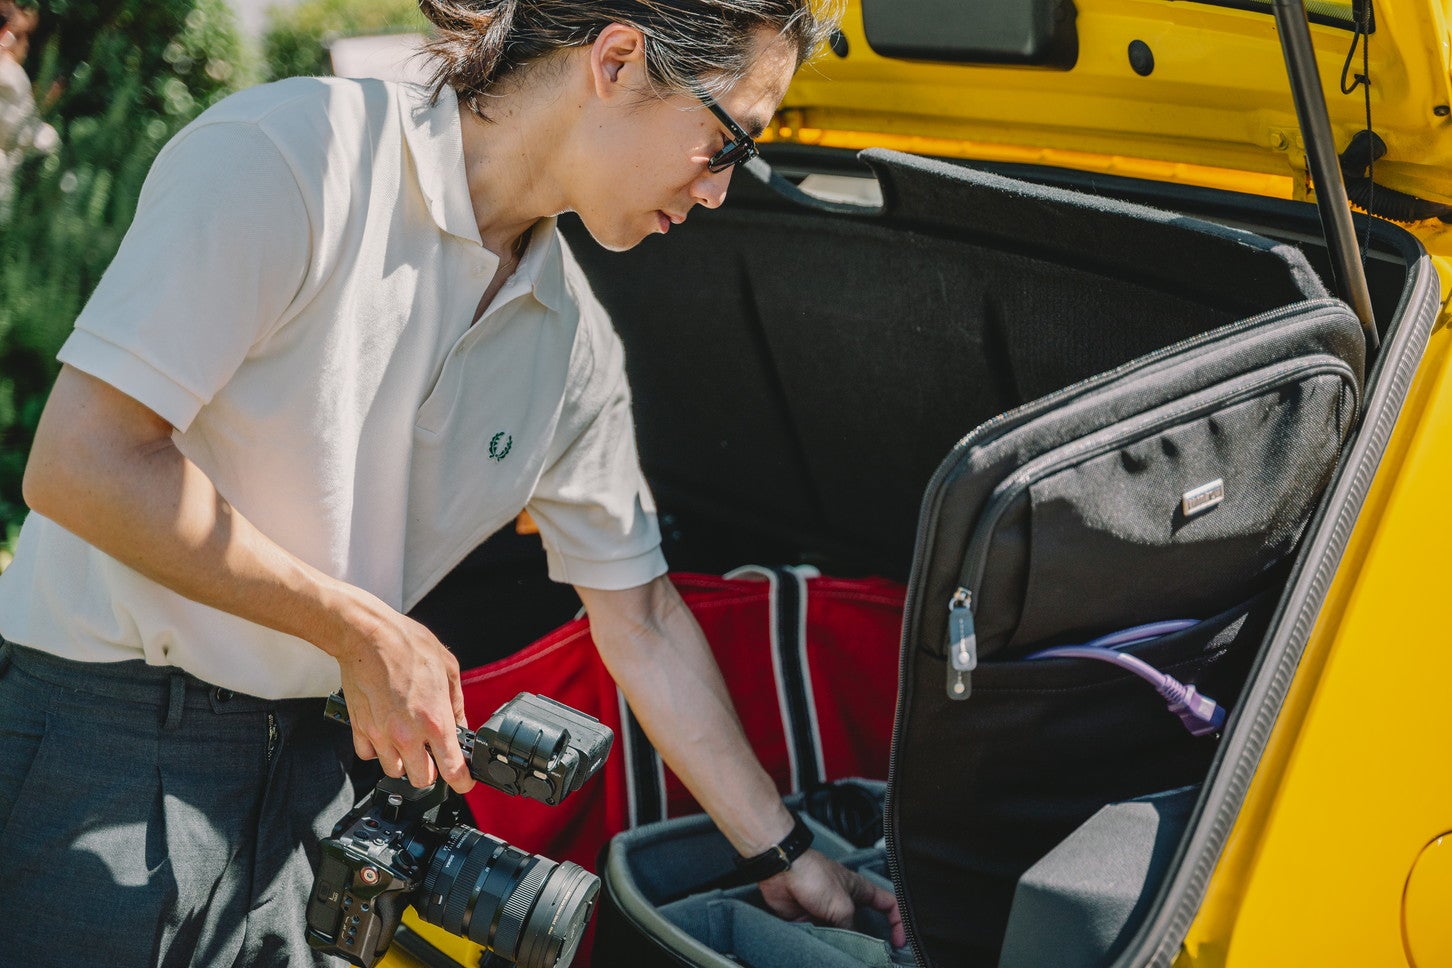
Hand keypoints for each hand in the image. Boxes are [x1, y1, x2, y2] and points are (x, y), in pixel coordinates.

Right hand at [331, 591, 473, 794]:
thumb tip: (461, 725)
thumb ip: (456, 703)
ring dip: (404, 761)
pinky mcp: (360, 729)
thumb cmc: (407, 645)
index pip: (453, 770)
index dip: (462, 781)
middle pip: (423, 780)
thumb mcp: (448, 669)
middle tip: (432, 754)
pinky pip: (369, 756)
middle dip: (431, 771)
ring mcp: (381, 735)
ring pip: (395, 771)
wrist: (368, 636)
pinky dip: (377, 750)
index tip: (465, 781)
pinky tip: (385, 732)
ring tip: (407, 739)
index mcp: (435, 721)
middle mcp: (408, 734)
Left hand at [758, 849, 905, 948]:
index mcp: (860, 890)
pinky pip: (822, 938)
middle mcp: (846, 902)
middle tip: (873, 956)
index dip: (898, 922)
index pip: (888, 905)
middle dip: (869, 941)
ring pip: (843, 935)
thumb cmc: (812, 874)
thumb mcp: (841, 905)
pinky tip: (828, 953)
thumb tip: (856, 945)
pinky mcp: (810, 921)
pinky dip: (825, 946)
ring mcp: (828, 912)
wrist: (781, 872)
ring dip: (844, 946)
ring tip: (849, 957)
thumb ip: (851, 927)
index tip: (900, 941)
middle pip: (865, 925)